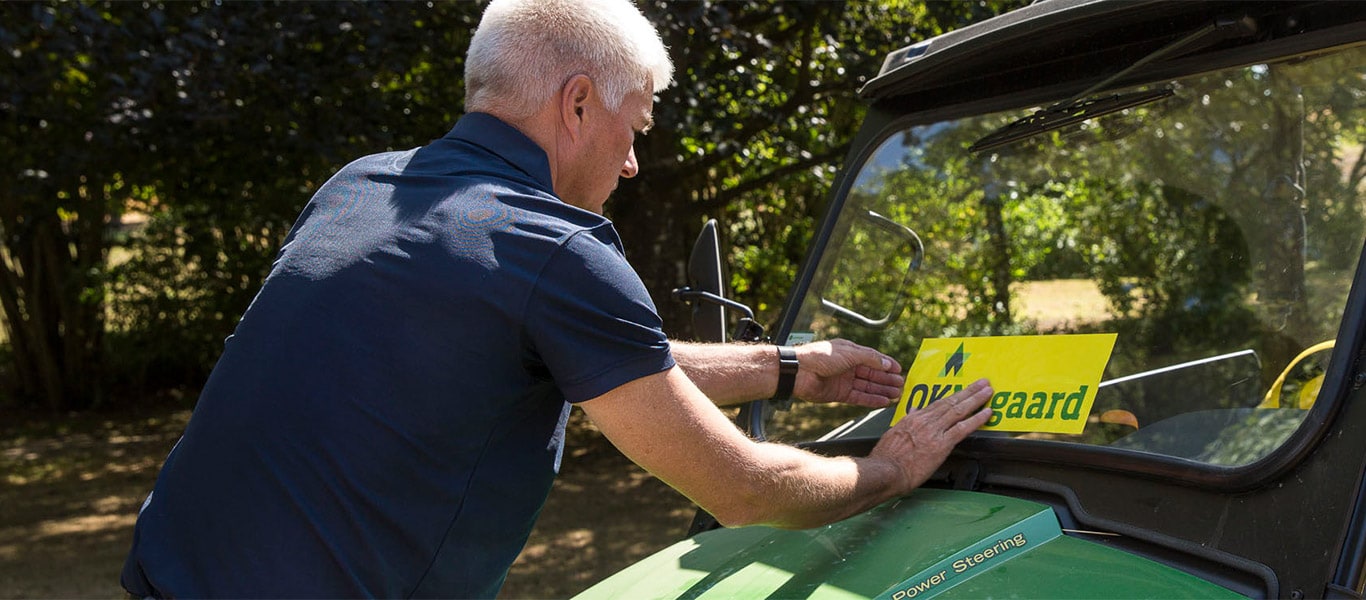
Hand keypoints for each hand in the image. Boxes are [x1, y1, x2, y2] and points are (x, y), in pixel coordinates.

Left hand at [792, 339, 905, 407]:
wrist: (799, 371)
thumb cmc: (821, 356)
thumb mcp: (850, 352)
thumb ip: (870, 358)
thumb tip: (887, 363)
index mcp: (850, 352)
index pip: (873, 358)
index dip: (886, 364)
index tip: (899, 370)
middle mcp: (848, 366)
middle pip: (872, 374)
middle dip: (887, 379)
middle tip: (902, 384)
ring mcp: (844, 381)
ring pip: (867, 386)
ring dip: (882, 390)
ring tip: (897, 394)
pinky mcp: (839, 394)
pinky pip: (859, 397)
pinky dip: (871, 400)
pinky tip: (883, 401)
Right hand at [869, 379, 992, 493]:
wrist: (886, 471)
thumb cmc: (886, 459)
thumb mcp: (893, 435)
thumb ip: (906, 423)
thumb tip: (913, 412)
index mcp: (912, 418)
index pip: (937, 403)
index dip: (953, 396)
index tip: (962, 391)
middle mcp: (924, 421)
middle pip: (950, 402)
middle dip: (968, 391)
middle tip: (982, 383)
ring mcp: (934, 431)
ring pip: (959, 410)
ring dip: (976, 399)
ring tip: (987, 392)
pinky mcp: (941, 444)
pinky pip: (963, 428)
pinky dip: (976, 419)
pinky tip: (987, 413)